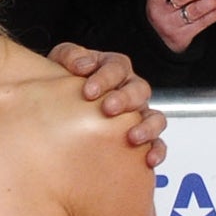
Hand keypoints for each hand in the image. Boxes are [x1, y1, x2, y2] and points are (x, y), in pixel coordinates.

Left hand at [48, 42, 167, 166]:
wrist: (58, 104)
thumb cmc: (64, 81)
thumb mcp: (62, 62)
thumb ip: (71, 56)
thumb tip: (82, 65)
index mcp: (113, 68)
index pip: (117, 66)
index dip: (105, 78)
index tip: (89, 90)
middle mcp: (130, 89)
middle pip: (138, 89)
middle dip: (125, 99)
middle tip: (108, 108)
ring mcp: (138, 112)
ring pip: (155, 116)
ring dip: (147, 126)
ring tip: (132, 137)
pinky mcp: (142, 135)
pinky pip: (158, 143)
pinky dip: (157, 150)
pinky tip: (148, 159)